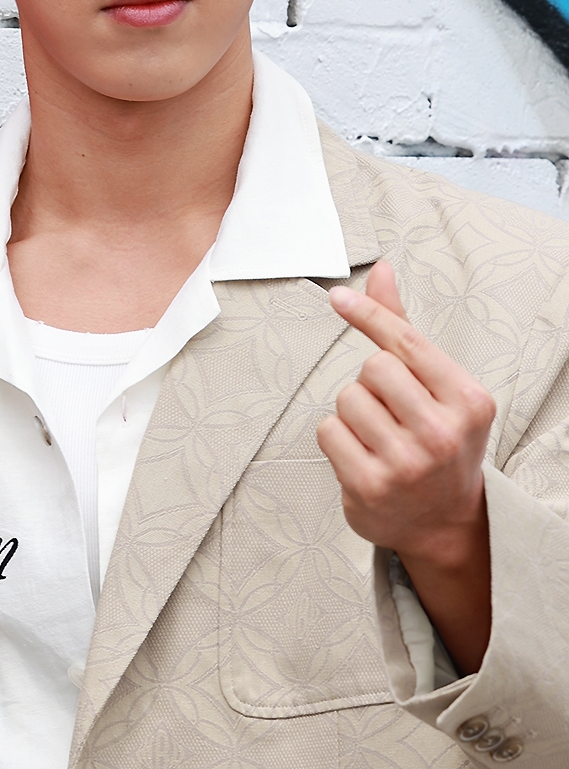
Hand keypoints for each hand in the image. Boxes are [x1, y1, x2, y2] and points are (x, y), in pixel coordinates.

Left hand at [316, 260, 496, 672]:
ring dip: (353, 411)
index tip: (337, 297)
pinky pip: (328, 431)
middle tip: (392, 410)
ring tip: (379, 436)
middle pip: (373, 367)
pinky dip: (337, 438)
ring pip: (347, 398)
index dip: (368, 314)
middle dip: (372, 382)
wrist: (445, 523)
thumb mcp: (437, 385)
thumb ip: (403, 328)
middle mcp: (443, 434)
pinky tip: (362, 456)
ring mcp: (407, 465)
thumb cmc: (438, 440)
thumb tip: (381, 271)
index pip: (406, 342)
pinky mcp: (371, 488)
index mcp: (468, 401)